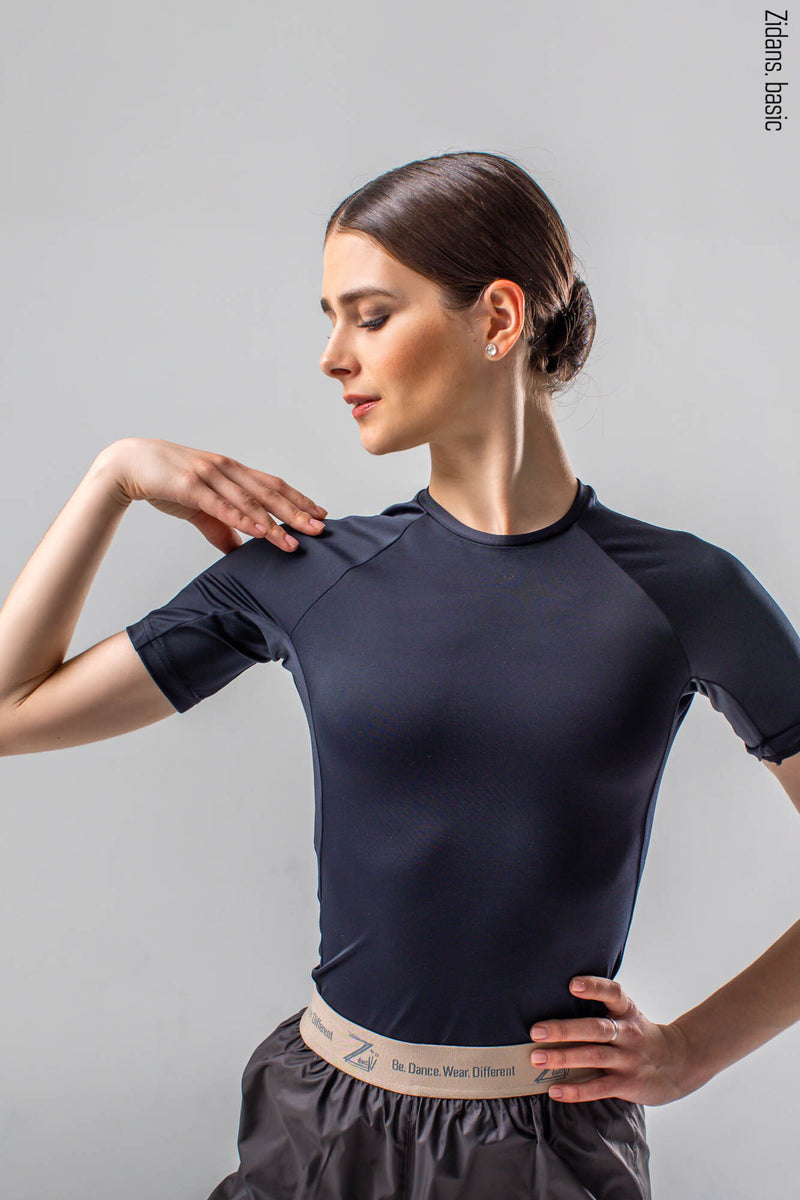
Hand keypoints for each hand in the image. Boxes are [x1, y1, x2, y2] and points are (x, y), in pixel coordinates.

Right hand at [98, 437, 327, 553]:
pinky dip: (242, 519)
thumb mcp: (199, 506)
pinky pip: (221, 506)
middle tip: (320, 529)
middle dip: (296, 512)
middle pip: (269, 492)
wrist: (128, 465)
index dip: (298, 500)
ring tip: (293, 540)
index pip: (272, 485)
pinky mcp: (190, 486)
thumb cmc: (166, 483)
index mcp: (231, 471)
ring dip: (273, 522)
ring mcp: (209, 475)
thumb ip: (222, 527)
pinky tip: (258, 531)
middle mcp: (225, 469)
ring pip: (248, 501)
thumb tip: (240, 551)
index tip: (320, 514)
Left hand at [528, 975, 692, 1105]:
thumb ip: (601, 1007)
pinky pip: (599, 1088)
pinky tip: (556, 1090)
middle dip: (564, 1030)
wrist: (679, 1062)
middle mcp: (628, 1033)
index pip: (613, 993)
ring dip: (564, 1058)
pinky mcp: (628, 1084)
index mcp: (627, 1011)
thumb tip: (556, 997)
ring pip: (594, 1057)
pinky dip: (576, 1090)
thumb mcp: (627, 1014)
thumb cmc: (639, 1034)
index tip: (572, 984)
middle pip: (595, 1029)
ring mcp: (629, 1059)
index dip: (594, 987)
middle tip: (536, 1031)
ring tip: (537, 1058)